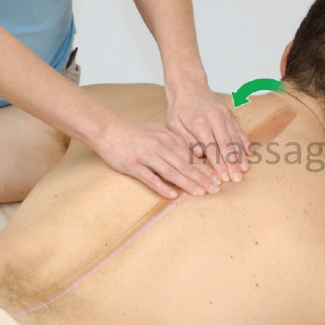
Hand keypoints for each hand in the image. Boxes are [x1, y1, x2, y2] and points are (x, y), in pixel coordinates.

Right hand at [92, 115, 220, 199]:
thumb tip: (192, 153)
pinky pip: (149, 178)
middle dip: (202, 178)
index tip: (217, 179)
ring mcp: (146, 155)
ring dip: (187, 183)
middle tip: (215, 189)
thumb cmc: (133, 132)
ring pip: (171, 171)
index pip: (190, 157)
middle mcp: (159, 146)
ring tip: (200, 193)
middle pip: (184, 165)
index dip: (205, 169)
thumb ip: (174, 142)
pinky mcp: (132, 165)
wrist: (107, 129)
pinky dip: (162, 186)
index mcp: (167, 139)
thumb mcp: (157, 131)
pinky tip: (172, 195)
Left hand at [165, 85, 251, 182]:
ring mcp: (225, 116)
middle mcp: (215, 119)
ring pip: (235, 139)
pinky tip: (251, 153)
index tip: (223, 178)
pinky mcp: (230, 115)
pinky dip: (245, 142)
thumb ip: (186, 140)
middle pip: (226, 146)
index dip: (218, 164)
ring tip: (245, 170)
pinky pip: (239, 130)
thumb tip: (199, 155)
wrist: (189, 85)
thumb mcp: (174, 124)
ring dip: (241, 156)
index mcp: (200, 124)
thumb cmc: (179, 107)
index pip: (211, 148)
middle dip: (233, 164)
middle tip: (237, 179)